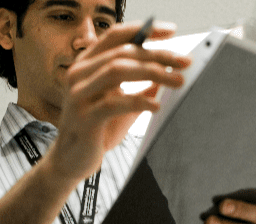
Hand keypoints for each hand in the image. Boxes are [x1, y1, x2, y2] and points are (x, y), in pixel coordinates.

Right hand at [50, 21, 191, 181]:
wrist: (72, 160)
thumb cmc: (98, 130)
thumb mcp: (124, 104)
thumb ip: (143, 87)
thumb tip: (173, 71)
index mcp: (87, 64)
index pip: (116, 35)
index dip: (144, 30)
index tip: (171, 31)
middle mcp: (79, 73)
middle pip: (122, 52)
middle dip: (158, 55)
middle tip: (184, 62)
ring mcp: (78, 95)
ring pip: (117, 70)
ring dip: (152, 72)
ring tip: (177, 80)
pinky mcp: (83, 118)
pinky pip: (112, 103)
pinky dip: (138, 101)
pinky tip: (156, 105)